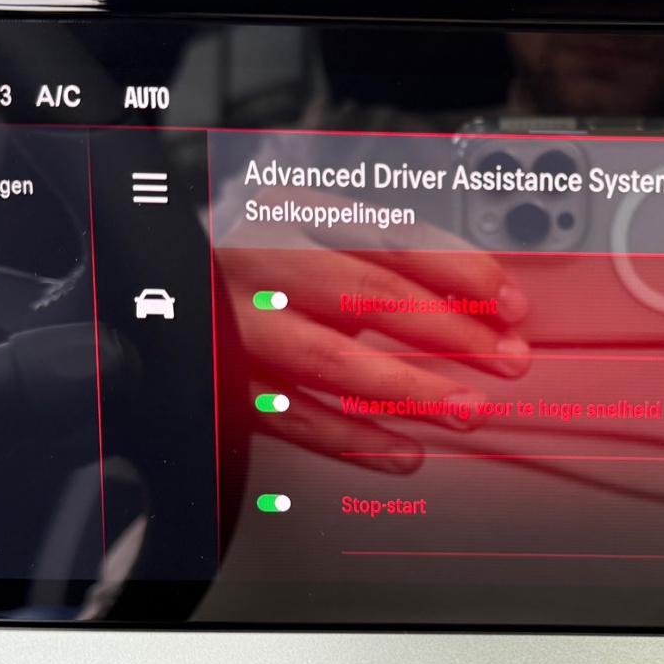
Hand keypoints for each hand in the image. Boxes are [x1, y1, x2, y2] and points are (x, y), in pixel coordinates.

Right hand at [218, 196, 528, 472]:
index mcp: (289, 212)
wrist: (154, 280)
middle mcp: (262, 264)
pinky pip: (298, 419)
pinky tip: (405, 451)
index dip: (460, 272)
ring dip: (412, 391)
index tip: (509, 304)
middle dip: (451, 332)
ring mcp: (240, 327)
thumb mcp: (304, 228)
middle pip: (371, 295)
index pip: (392, 236)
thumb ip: (375, 253)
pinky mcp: (226, 384)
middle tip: (506, 360)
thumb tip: (471, 296)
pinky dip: (356, 441)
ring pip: (336, 362)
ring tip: (467, 409)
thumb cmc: (246, 257)